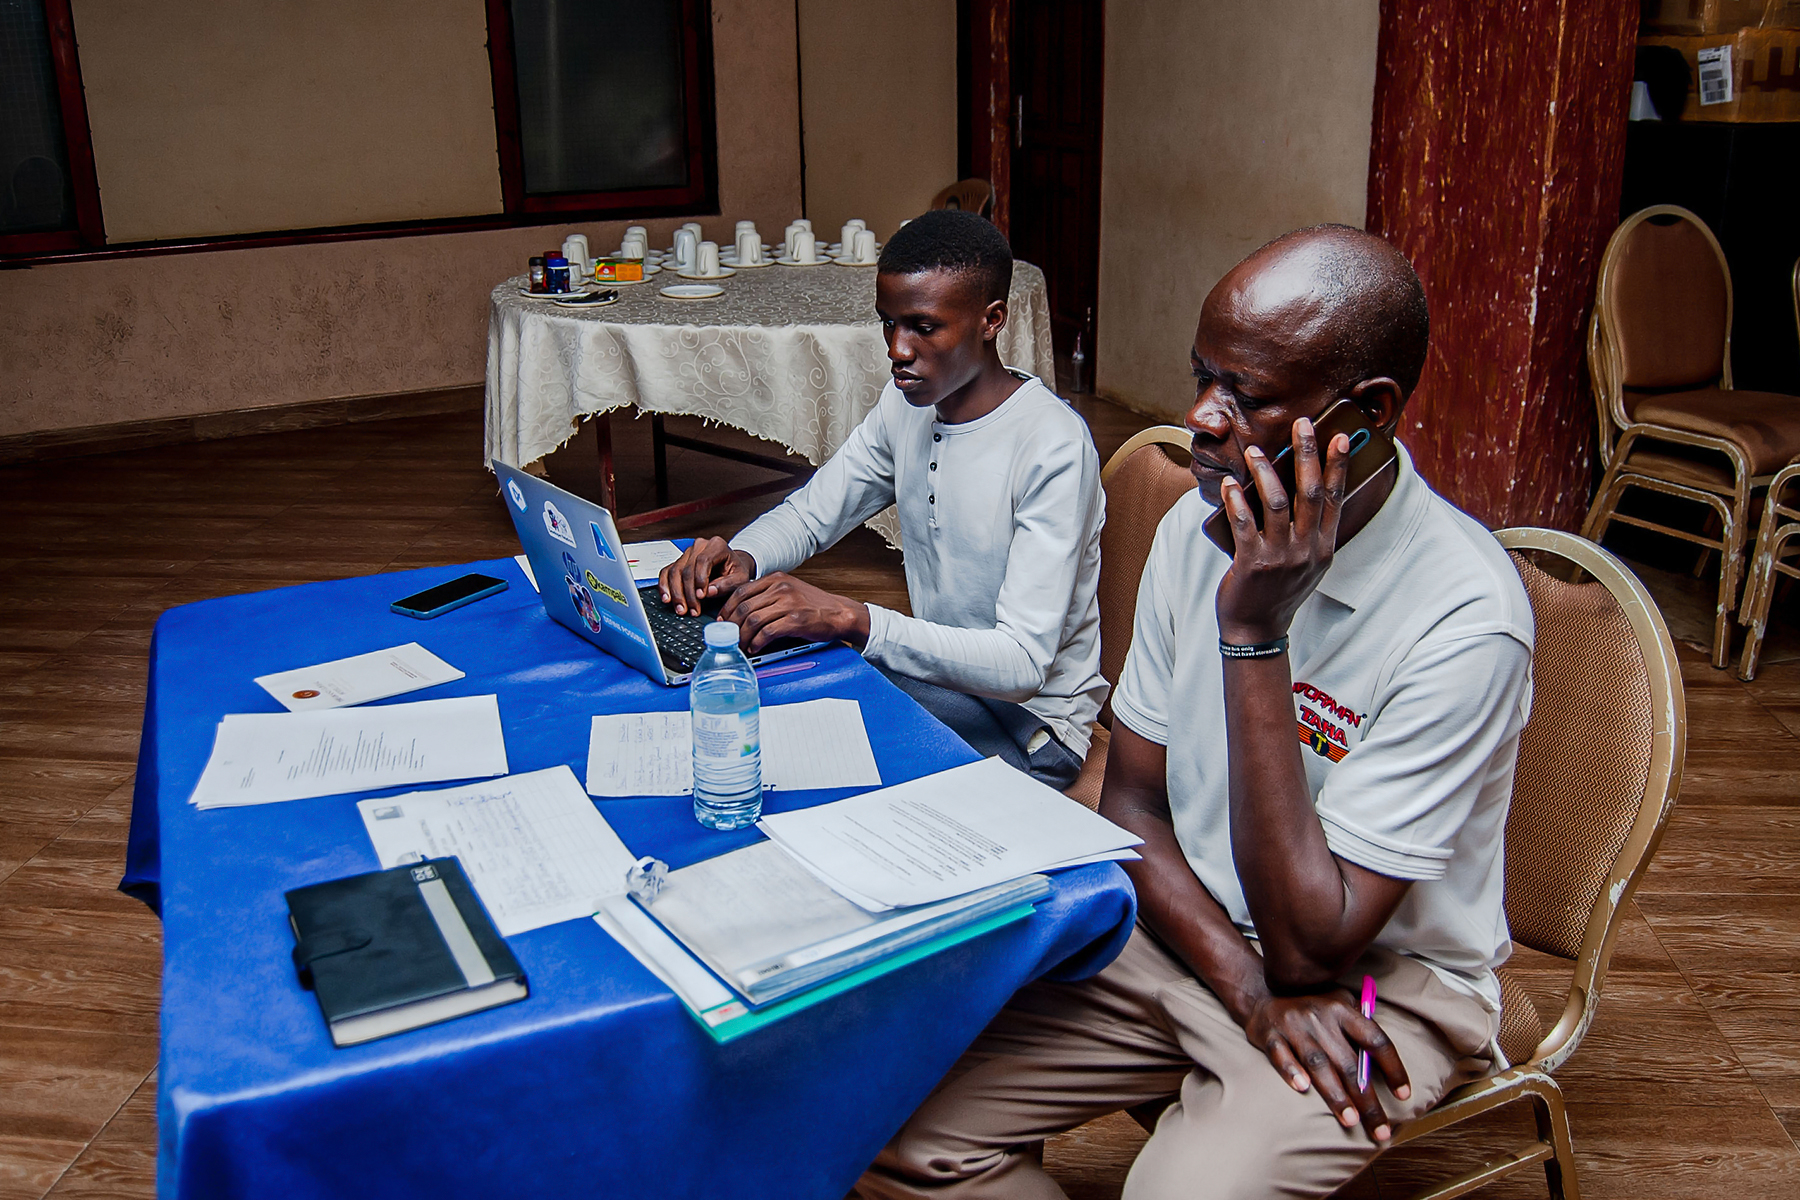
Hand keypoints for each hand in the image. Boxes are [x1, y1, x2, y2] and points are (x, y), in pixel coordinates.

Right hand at [658, 537, 754, 615]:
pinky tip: (667, 598)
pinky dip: (665, 586)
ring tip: (681, 609)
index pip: (703, 560)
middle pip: (687, 568)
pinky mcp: (679, 561)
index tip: (701, 596)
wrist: (732, 566)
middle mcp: (700, 545)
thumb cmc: (736, 571)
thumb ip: (727, 584)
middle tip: (691, 609)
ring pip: (675, 571)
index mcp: (717, 545)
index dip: (700, 579)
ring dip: (676, 593)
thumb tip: (709, 592)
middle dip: (688, 592)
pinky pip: (667, 572)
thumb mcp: (740, 578)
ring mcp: (687, 553)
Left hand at [718, 572, 869, 652]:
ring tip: (741, 645)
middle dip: (731, 625)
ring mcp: (788, 603)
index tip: (722, 620)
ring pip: (753, 620)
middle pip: (744, 606)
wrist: (839, 613)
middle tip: (728, 637)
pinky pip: (767, 632)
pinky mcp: (795, 620)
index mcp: (776, 579)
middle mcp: (780, 588)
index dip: (727, 608)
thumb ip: (768, 595)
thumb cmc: (814, 605)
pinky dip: (756, 642)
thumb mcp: (789, 591)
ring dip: (742, 636)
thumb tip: (742, 610)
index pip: (741, 591)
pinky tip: (754, 648)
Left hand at [1214, 418, 1350, 644]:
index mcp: (1324, 548)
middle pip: (1310, 492)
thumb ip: (1309, 534)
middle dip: (1307, 454)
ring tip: (1254, 451)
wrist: (1257, 630)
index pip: (1336, 499)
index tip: (1339, 438)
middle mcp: (1307, 550)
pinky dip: (1236, 500)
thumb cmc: (1279, 592)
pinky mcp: (1253, 563)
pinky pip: (1244, 523)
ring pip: (1276, 503)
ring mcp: (1281, 557)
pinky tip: (1230, 484)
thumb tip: (1299, 492)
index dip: (1338, 467)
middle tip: (1302, 424)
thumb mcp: (1307, 565)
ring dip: (1264, 472)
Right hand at [1243, 989, 1409, 1143]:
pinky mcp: (1270, 1035)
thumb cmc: (1312, 1008)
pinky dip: (1291, 1071)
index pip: (1375, 1040)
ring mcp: (1294, 1025)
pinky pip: (1281, 1055)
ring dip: (1335, 1094)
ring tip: (1350, 1120)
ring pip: (1318, 1064)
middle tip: (1379, 1130)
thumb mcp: (1339, 1003)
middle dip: (1366, 1099)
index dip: (1393, 1069)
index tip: (1404, 1095)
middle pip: (1349, 1062)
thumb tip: (1384, 1060)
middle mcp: (1320, 1017)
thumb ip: (1361, 1025)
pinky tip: (1302, 1089)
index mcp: (1343, 1009)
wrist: (1263, 994)